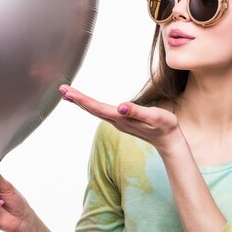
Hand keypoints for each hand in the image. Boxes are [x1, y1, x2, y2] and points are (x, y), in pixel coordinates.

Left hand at [58, 84, 182, 151]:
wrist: (169, 141)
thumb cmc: (165, 126)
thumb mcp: (153, 116)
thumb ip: (136, 111)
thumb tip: (120, 106)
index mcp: (121, 118)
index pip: (97, 107)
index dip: (81, 99)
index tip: (68, 92)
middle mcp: (117, 121)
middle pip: (92, 109)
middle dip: (76, 99)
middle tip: (61, 89)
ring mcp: (118, 122)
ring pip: (95, 111)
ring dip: (81, 102)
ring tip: (68, 95)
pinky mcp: (121, 121)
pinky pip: (101, 112)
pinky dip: (90, 106)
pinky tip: (86, 103)